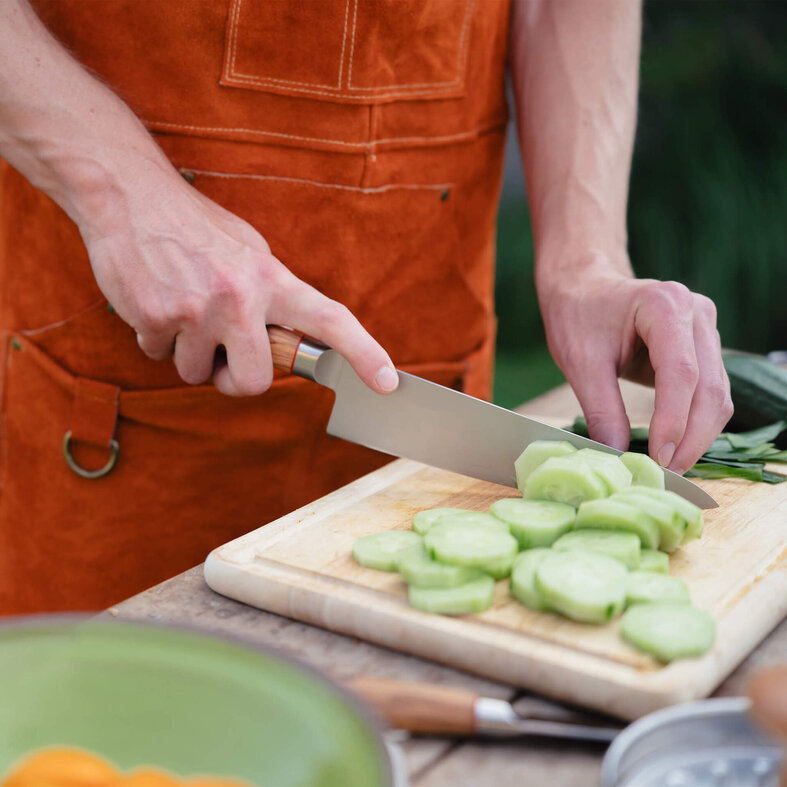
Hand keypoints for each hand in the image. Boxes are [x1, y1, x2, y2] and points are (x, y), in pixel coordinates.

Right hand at [79, 166, 397, 396]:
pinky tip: (153, 299)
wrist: (128, 192)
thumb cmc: (194, 227)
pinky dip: (154, 338)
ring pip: (197, 374)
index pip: (330, 320)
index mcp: (272, 278)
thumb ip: (270, 295)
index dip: (364, 354)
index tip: (388, 383)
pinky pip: (158, 357)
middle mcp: (242, 297)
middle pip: (254, 382)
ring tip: (180, 306)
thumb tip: (287, 336)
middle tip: (221, 354)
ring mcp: (198, 310)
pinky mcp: (157, 318)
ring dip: (188, 353)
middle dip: (233, 378)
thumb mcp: (247, 250)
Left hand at [539, 254, 732, 472]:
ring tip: (670, 468)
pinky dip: (696, 423)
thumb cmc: (578, 315)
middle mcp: (697, 313)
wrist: (584, 287)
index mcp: (665, 305)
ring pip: (718, 395)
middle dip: (691, 437)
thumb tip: (617, 455)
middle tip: (666, 474)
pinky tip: (675, 448)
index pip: (681, 373)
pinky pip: (711, 392)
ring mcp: (706, 330)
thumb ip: (601, 409)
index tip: (658, 459)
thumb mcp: (580, 363)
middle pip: (709, 388)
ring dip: (698, 436)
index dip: (673, 421)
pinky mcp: (704, 348)